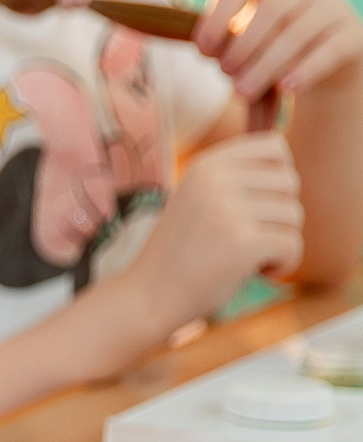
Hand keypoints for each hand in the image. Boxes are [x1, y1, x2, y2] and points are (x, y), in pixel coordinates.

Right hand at [117, 131, 303, 325]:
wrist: (148, 295)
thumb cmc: (181, 253)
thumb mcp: (199, 201)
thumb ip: (236, 181)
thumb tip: (288, 171)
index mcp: (204, 165)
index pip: (274, 146)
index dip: (279, 176)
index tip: (257, 205)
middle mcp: (214, 179)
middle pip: (289, 182)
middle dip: (280, 214)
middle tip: (250, 236)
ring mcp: (227, 209)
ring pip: (293, 215)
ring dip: (280, 242)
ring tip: (248, 256)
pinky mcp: (241, 241)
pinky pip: (292, 245)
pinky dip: (283, 265)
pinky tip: (257, 273)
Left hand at [198, 0, 362, 104]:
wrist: (332, 52)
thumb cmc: (275, 39)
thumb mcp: (251, 29)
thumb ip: (228, 34)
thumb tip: (205, 50)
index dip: (217, 18)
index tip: (203, 49)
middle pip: (269, 12)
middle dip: (242, 46)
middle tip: (224, 73)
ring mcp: (332, 6)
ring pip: (295, 35)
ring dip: (264, 66)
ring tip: (243, 92)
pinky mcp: (353, 33)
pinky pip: (328, 51)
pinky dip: (305, 70)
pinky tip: (286, 89)